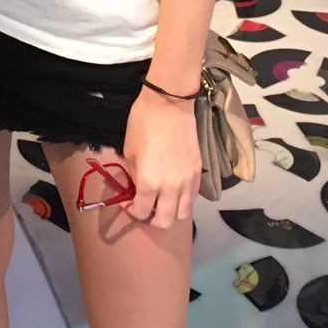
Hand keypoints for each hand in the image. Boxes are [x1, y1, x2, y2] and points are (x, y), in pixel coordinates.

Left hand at [121, 84, 200, 228]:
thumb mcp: (130, 153)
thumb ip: (134, 178)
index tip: (128, 205)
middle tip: (144, 208)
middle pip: (165, 222)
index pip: (141, 213)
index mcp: (149, 183)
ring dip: (170, 213)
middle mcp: (171, 188)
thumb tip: (137, 191)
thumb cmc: (142, 125)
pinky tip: (173, 191)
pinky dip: (181, 201)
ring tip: (161, 202)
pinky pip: (192, 199)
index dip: (132, 212)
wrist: (169, 105)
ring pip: (182, 214)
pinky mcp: (199, 174)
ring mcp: (188, 182)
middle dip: (152, 219)